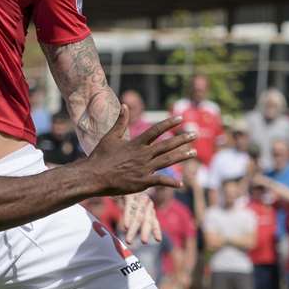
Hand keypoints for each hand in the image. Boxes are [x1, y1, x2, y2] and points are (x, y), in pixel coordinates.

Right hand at [79, 109, 195, 196]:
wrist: (94, 176)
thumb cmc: (100, 156)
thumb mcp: (110, 136)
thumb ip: (121, 121)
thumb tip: (125, 105)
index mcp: (136, 143)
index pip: (156, 130)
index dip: (169, 124)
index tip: (180, 118)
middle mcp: (143, 155)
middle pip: (167, 145)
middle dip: (182, 139)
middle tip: (194, 134)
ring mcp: (143, 169)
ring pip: (167, 161)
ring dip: (182, 156)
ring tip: (194, 152)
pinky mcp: (142, 182)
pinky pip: (160, 181)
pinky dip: (171, 182)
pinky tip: (181, 184)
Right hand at [120, 192, 161, 244]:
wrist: (124, 175)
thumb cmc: (129, 190)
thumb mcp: (134, 202)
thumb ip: (133, 214)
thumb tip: (127, 227)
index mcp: (148, 205)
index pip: (153, 219)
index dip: (156, 229)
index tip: (158, 239)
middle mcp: (145, 202)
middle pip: (146, 219)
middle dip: (145, 231)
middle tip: (143, 242)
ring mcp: (138, 198)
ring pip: (137, 216)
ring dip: (133, 229)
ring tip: (129, 241)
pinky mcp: (129, 194)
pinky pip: (128, 207)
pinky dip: (126, 217)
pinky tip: (124, 226)